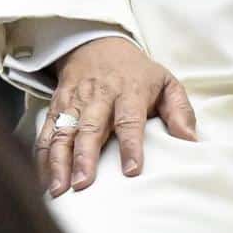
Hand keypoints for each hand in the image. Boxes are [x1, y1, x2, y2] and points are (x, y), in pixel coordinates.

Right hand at [39, 38, 196, 196]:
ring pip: (63, 131)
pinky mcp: (57, 105)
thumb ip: (180, 111)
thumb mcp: (166, 82)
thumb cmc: (137, 73)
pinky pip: (47, 131)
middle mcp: (99, 96)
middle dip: (85, 156)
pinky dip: (42, 155)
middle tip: (83, 184)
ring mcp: (74, 100)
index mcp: (130, 91)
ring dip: (59, 160)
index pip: (129, 120)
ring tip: (57, 189)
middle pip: (90, 127)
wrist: (97, 43)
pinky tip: (42, 178)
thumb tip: (190, 140)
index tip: (131, 171)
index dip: (130, 145)